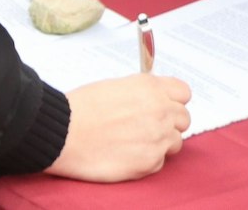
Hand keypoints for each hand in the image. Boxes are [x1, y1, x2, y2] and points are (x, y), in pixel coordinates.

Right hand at [46, 73, 192, 181]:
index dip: (173, 100)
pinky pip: (159, 162)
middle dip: (169, 123)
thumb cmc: (81, 108)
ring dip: (160, 143)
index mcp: (150, 87)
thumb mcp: (115, 86)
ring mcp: (158, 138)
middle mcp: (160, 110)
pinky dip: (146, 160)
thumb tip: (152, 101)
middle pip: (184, 118)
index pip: (183, 93)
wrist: (64, 134)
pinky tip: (126, 154)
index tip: (165, 106)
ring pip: (175, 142)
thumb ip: (142, 93)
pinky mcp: (151, 162)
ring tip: (134, 142)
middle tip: (148, 127)